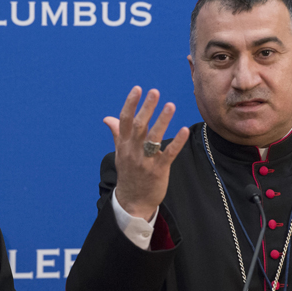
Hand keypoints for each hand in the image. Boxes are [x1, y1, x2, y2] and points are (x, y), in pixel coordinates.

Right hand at [104, 86, 189, 220]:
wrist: (132, 201)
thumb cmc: (128, 173)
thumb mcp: (120, 153)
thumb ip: (117, 133)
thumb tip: (107, 119)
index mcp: (124, 145)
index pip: (125, 121)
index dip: (130, 104)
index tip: (137, 89)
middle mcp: (133, 151)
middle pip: (139, 126)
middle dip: (146, 108)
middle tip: (154, 92)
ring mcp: (145, 161)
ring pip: (153, 138)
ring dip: (162, 121)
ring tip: (170, 105)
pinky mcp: (158, 170)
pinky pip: (168, 154)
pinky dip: (177, 142)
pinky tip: (184, 130)